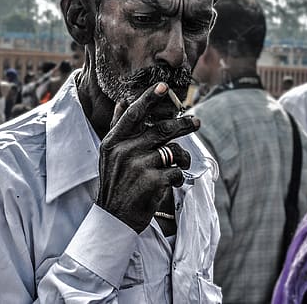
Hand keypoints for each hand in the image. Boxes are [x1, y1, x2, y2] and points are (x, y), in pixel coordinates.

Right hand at [96, 83, 198, 232]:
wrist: (114, 220)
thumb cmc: (115, 184)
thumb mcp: (109, 155)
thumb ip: (118, 128)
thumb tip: (123, 101)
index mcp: (113, 142)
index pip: (134, 114)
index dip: (149, 98)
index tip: (164, 86)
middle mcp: (124, 151)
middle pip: (161, 130)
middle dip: (183, 124)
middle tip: (196, 121)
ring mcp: (138, 166)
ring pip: (173, 151)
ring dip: (182, 158)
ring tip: (181, 164)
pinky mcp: (152, 182)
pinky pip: (176, 172)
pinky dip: (179, 177)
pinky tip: (172, 183)